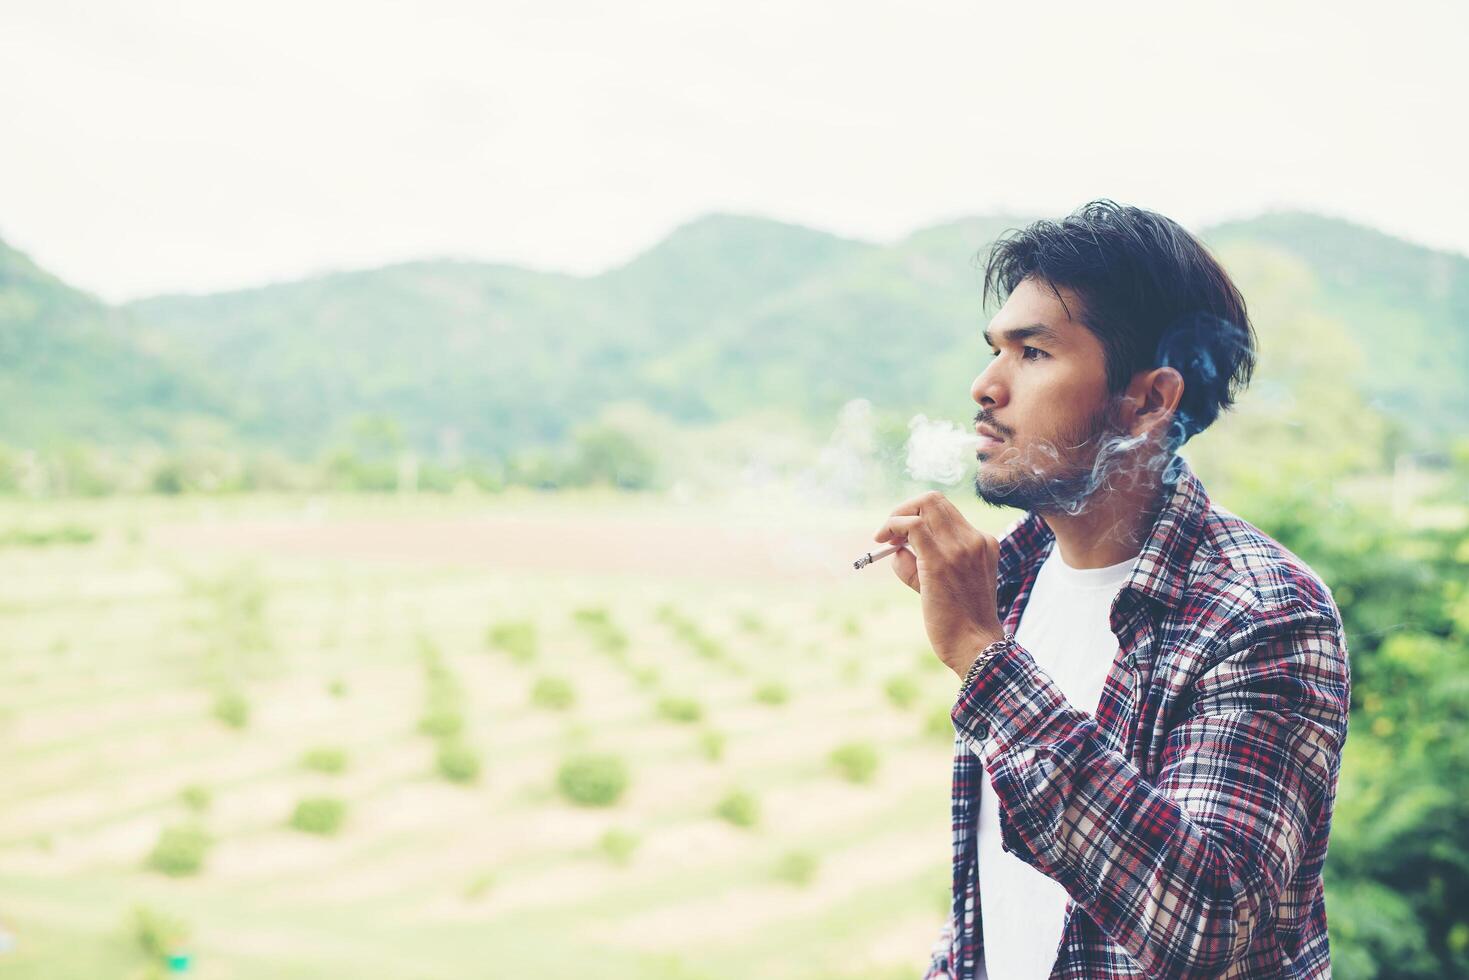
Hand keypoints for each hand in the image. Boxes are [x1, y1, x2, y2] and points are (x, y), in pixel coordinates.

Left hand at [874, 490, 1005, 675]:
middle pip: (934, 500)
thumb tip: (896, 549)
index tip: (902, 535)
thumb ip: (922, 564)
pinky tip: (885, 543)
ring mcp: (960, 548)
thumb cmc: (961, 622)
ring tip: (884, 539)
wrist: (976, 646)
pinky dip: (893, 526)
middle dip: (904, 509)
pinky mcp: (939, 561)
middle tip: (888, 533)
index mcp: (983, 543)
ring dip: (896, 517)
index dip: (918, 514)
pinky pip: (911, 526)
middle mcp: (975, 539)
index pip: (946, 510)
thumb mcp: (947, 584)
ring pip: (924, 505)